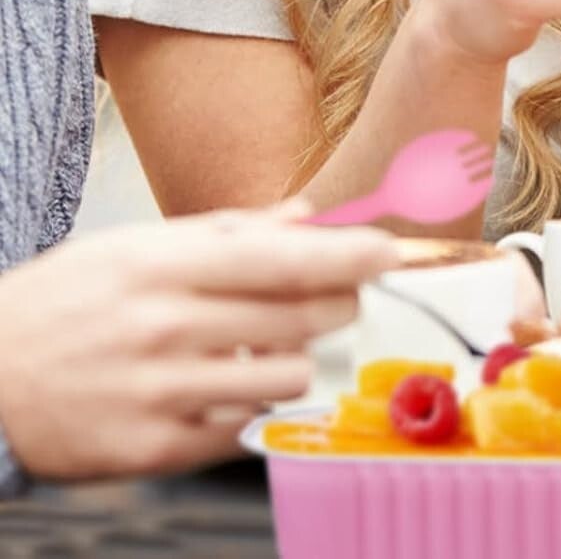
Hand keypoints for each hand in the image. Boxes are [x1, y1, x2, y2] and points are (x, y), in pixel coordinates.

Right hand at [0, 206, 397, 480]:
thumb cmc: (67, 301)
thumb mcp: (136, 245)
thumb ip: (230, 230)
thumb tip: (309, 214)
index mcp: (163, 266)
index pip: (283, 259)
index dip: (348, 255)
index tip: (390, 251)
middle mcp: (164, 328)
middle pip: (300, 317)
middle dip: (337, 304)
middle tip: (333, 297)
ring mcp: (158, 393)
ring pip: (285, 376)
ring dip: (296, 359)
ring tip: (266, 346)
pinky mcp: (151, 450)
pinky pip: (246, 428)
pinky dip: (253, 405)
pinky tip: (228, 386)